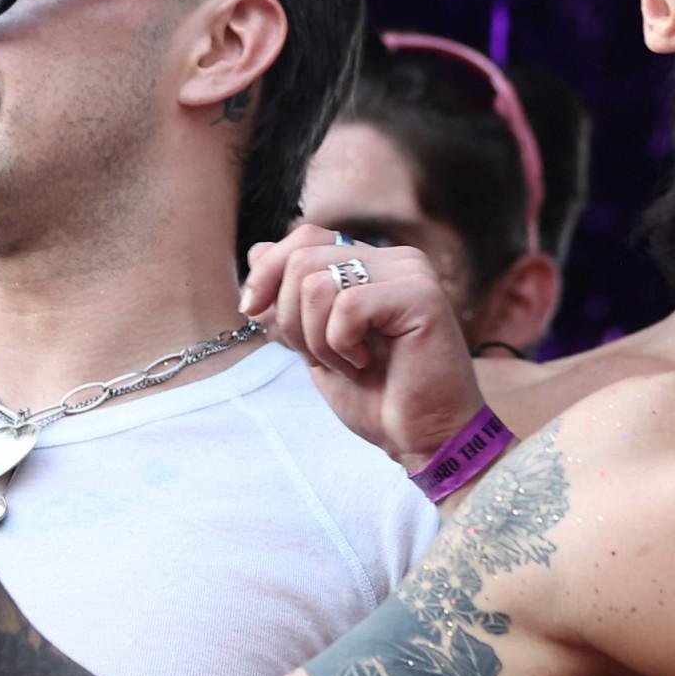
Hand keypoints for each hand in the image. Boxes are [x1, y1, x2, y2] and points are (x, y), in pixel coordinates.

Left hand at [237, 222, 487, 473]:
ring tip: (348, 364)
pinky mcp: (422, 296)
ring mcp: (411, 273)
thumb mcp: (316, 341)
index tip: (252, 311)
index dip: (267, 272)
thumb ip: (292, 297)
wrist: (422, 438)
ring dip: (317, 339)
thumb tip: (257, 251)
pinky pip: (347, 306)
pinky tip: (364, 363)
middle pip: (303, 257)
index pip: (304, 237)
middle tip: (318, 357)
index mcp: (373, 261)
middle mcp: (394, 258)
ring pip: (317, 283)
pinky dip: (340, 345)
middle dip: (290, 317)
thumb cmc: (378, 395)